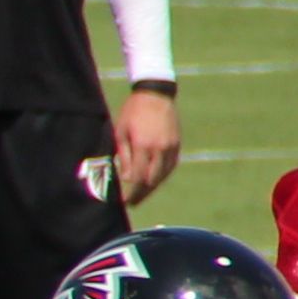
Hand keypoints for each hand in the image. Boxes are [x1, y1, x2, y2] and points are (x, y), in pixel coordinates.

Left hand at [114, 85, 180, 206]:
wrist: (155, 95)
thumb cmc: (132, 112)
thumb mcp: (120, 132)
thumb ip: (123, 156)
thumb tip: (126, 178)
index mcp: (143, 146)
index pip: (138, 178)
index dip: (132, 193)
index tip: (124, 201)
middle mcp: (160, 148)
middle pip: (152, 180)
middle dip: (142, 194)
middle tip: (132, 203)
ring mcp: (171, 147)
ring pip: (163, 175)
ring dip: (152, 188)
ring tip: (142, 196)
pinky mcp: (177, 144)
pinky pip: (170, 166)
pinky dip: (162, 176)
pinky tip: (154, 182)